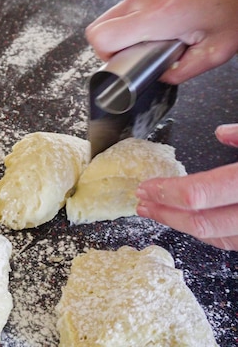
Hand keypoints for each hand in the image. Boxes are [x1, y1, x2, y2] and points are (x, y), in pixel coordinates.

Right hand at [86, 0, 237, 83]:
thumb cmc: (234, 8)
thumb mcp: (216, 51)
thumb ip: (182, 71)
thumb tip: (160, 75)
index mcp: (157, 17)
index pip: (102, 37)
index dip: (106, 55)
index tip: (123, 61)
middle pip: (98, 26)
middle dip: (109, 45)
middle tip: (133, 51)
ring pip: (113, 14)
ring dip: (124, 29)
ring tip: (153, 35)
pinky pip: (130, 4)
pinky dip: (137, 17)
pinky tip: (162, 22)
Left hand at [136, 124, 237, 249]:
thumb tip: (222, 132)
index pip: (197, 194)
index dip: (164, 193)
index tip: (144, 188)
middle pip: (202, 223)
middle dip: (166, 214)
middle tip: (143, 204)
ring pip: (216, 237)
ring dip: (184, 226)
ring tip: (160, 213)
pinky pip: (232, 241)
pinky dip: (210, 232)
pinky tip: (193, 221)